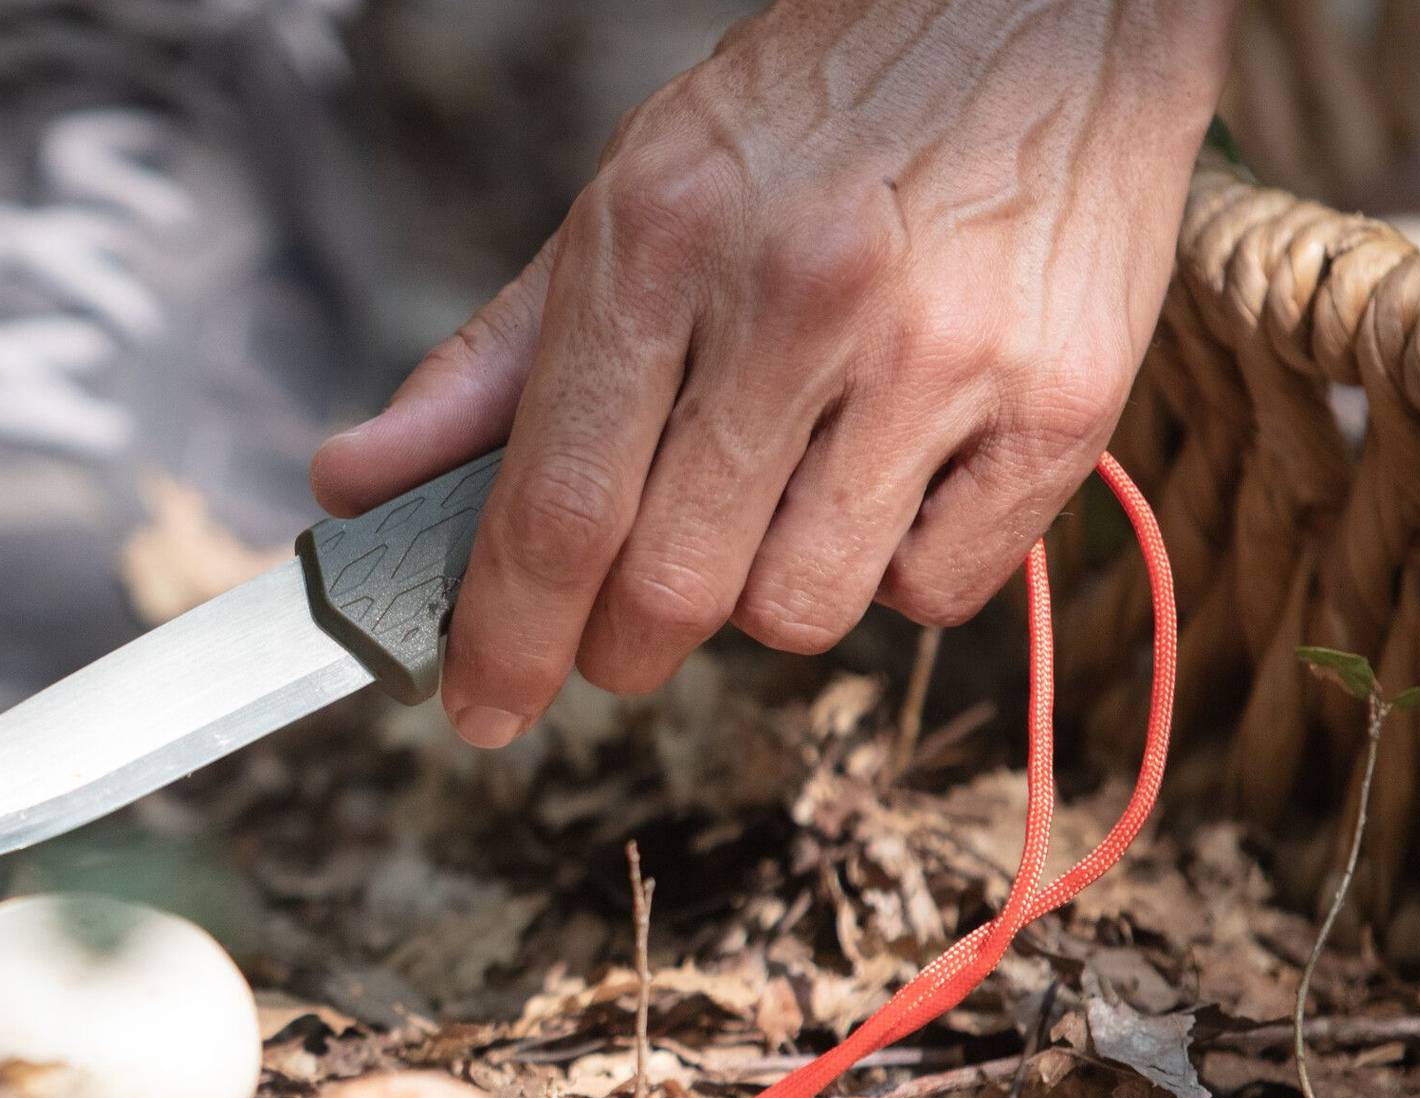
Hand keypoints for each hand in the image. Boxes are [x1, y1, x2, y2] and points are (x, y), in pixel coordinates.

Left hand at [311, 0, 1231, 746]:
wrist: (1042, 13)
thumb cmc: (810, 120)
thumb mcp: (624, 205)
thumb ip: (491, 364)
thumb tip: (354, 486)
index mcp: (662, 241)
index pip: (557, 505)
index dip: (504, 635)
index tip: (478, 706)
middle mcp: (802, 297)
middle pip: (671, 586)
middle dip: (618, 646)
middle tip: (617, 627)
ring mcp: (945, 354)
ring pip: (800, 611)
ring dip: (755, 603)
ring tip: (769, 505)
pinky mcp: (1065, 404)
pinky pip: (935, 594)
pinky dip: (890, 574)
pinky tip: (883, 481)